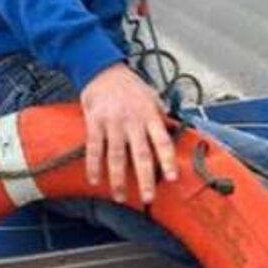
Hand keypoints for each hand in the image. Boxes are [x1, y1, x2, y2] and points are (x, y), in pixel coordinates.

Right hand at [80, 63, 177, 203]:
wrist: (102, 69)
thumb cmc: (130, 85)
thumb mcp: (152, 96)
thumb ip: (160, 116)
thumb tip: (174, 133)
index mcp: (150, 115)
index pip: (162, 141)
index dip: (168, 160)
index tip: (172, 178)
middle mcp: (133, 121)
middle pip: (141, 154)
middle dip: (145, 179)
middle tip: (148, 198)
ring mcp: (113, 123)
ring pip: (116, 156)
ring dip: (118, 179)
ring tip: (120, 196)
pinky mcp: (95, 123)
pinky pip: (94, 148)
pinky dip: (93, 166)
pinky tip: (94, 181)